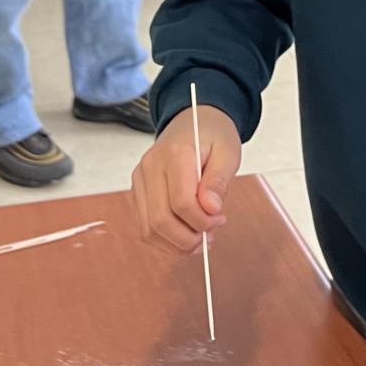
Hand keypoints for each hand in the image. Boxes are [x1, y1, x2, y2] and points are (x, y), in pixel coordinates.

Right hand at [132, 103, 241, 252]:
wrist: (193, 121)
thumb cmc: (212, 135)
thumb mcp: (228, 152)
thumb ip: (218, 181)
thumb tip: (210, 209)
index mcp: (175, 154)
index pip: (181, 202)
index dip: (201, 221)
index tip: (219, 219)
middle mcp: (151, 167)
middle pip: (160, 220)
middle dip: (188, 239)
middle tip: (209, 237)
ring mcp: (140, 179)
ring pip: (148, 229)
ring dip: (175, 244)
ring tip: (199, 239)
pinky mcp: (138, 191)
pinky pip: (145, 226)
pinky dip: (164, 239)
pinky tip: (184, 234)